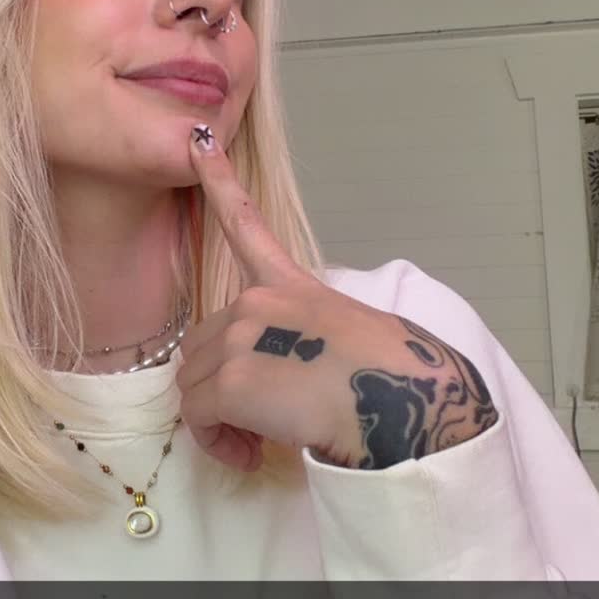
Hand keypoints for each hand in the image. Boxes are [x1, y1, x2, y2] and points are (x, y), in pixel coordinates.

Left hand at [175, 127, 498, 471]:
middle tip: (257, 427)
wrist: (403, 402)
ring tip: (260, 443)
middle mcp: (258, 300)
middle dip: (219, 389)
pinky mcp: (229, 378)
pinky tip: (251, 453)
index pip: (246, 226)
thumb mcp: (345, 338)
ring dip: (219, 421)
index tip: (199, 145)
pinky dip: (217, 442)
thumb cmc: (391, 378)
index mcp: (290, 285)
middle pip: (203, 347)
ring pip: (195, 386)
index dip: (219, 183)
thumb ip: (297, 343)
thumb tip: (277, 385)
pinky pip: (198, 416)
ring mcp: (240, 335)